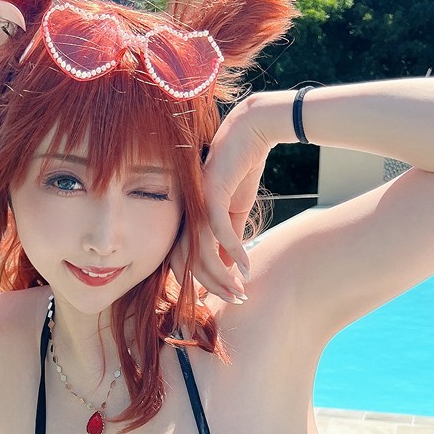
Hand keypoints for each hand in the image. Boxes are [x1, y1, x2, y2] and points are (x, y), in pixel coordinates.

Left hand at [172, 92, 288, 301]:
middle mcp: (185, 215)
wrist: (250, 134)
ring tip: (241, 288)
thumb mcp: (235, 213)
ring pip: (202, 252)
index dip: (200, 283)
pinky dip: (234, 251)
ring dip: (222, 275)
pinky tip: (246, 264)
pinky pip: (219, 232)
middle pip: (189, 263)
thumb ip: (229, 240)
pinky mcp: (210, 194)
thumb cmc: (240, 170)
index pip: (184, 261)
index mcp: (187, 220)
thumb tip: (228, 268)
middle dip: (212, 286)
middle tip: (235, 299)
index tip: (220, 298)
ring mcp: (195, 205)